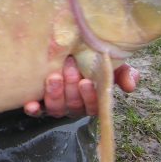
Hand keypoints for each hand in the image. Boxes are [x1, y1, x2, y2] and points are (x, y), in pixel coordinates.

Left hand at [23, 56, 139, 117]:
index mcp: (92, 99)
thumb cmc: (91, 58)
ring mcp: (57, 105)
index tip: (86, 81)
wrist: (68, 50)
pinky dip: (34, 109)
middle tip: (69, 67)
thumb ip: (123, 73)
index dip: (90, 97)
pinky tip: (31, 104)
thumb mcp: (109, 64)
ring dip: (55, 95)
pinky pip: (37, 111)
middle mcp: (74, 105)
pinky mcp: (40, 102)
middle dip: (71, 88)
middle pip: (74, 106)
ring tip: (53, 77)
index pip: (93, 106)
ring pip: (56, 109)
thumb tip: (130, 86)